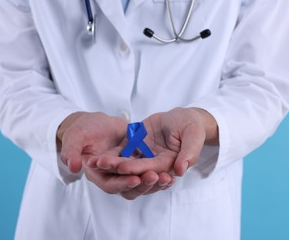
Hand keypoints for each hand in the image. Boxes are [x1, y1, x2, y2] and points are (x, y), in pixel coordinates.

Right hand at [57, 112, 173, 198]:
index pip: (110, 184)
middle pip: (129, 187)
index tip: (136, 179)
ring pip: (141, 182)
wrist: (95, 122)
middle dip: (144, 184)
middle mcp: (113, 177)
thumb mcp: (74, 137)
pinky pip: (149, 170)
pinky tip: (172, 169)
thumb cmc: (82, 129)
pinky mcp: (136, 163)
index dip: (122, 183)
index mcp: (97, 175)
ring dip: (155, 181)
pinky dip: (159, 171)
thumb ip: (72, 151)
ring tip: (169, 177)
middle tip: (158, 178)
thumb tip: (74, 166)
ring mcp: (126, 172)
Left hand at [92, 107, 217, 176]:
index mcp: (169, 164)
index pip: (152, 168)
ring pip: (125, 162)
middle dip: (118, 168)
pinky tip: (96, 154)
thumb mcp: (194, 135)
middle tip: (102, 164)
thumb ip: (189, 153)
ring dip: (110, 163)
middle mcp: (154, 164)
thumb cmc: (191, 126)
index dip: (138, 168)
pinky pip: (122, 152)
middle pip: (135, 169)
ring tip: (95, 161)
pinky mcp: (135, 148)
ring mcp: (143, 157)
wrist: (182, 118)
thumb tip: (181, 170)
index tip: (124, 168)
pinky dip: (110, 154)